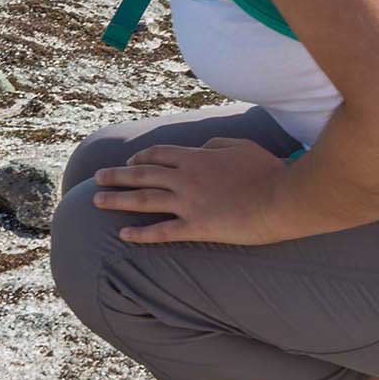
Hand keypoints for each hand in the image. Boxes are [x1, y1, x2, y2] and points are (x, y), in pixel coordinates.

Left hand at [91, 138, 295, 246]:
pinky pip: (161, 231)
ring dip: (117, 200)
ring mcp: (188, 203)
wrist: (282, 197)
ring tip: (97, 202)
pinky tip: (123, 235)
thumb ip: (217, 144)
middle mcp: (185, 177)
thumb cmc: (268, 171)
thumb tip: (203, 147)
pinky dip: (140, 233)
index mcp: (196, 157)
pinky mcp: (197, 227)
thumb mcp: (242, 146)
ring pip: (143, 200)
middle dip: (116, 175)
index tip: (129, 163)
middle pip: (142, 174)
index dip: (141, 158)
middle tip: (97, 178)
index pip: (159, 154)